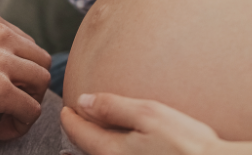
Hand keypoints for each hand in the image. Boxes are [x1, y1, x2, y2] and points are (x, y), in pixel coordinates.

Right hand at [0, 10, 51, 140]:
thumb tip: (8, 73)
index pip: (28, 46)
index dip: (21, 72)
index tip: (5, 89)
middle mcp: (0, 35)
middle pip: (41, 62)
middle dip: (30, 87)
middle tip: (10, 106)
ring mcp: (0, 61)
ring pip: (42, 83)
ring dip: (28, 105)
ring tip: (5, 119)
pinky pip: (31, 110)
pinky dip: (21, 125)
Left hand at [61, 93, 223, 154]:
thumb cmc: (185, 143)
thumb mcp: (148, 115)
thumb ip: (113, 107)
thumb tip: (82, 101)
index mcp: (111, 151)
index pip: (79, 133)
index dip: (70, 117)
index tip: (65, 106)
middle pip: (87, 148)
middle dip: (79, 132)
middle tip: (73, 117)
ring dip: (93, 144)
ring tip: (90, 132)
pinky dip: (110, 150)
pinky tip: (118, 146)